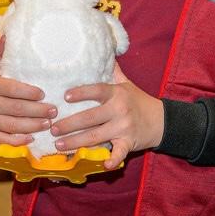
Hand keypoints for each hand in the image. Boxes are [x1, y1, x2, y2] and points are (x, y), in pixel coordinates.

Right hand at [0, 37, 56, 143]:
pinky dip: (18, 140)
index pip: (14, 90)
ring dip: (33, 126)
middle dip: (38, 111)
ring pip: (13, 126)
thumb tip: (9, 35)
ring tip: (48, 124)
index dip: (30, 93)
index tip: (44, 94)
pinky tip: (32, 138)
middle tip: (54, 111)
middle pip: (17, 109)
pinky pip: (3, 139)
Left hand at [50, 62, 164, 169]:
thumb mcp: (127, 84)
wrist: (161, 121)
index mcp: (117, 94)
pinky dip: (113, 159)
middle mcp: (120, 110)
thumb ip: (113, 71)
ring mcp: (124, 127)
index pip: (97, 91)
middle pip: (90, 117)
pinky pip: (119, 152)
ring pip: (96, 136)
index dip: (81, 93)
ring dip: (75, 142)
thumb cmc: (139, 101)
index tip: (65, 96)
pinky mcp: (128, 142)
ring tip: (58, 145)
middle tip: (53, 128)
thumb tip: (104, 50)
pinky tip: (104, 166)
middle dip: (70, 124)